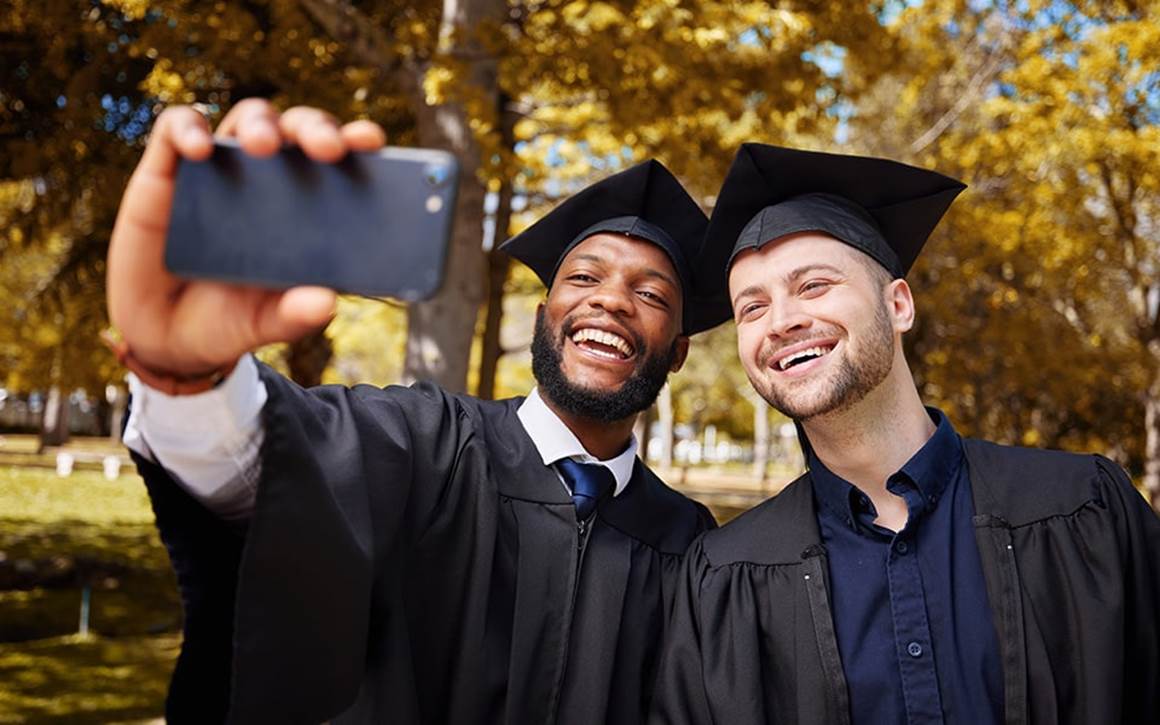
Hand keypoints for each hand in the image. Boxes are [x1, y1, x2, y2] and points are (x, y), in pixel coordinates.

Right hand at [106, 99, 386, 376]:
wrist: (164, 336)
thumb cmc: (229, 319)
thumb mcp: (265, 323)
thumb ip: (295, 315)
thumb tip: (327, 303)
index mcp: (307, 207)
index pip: (339, 161)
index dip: (357, 142)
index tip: (372, 142)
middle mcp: (269, 178)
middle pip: (299, 129)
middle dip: (316, 128)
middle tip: (327, 149)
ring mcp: (220, 169)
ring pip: (249, 118)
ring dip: (261, 124)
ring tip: (262, 147)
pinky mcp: (167, 170)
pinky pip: (177, 128)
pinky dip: (189, 128)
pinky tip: (200, 149)